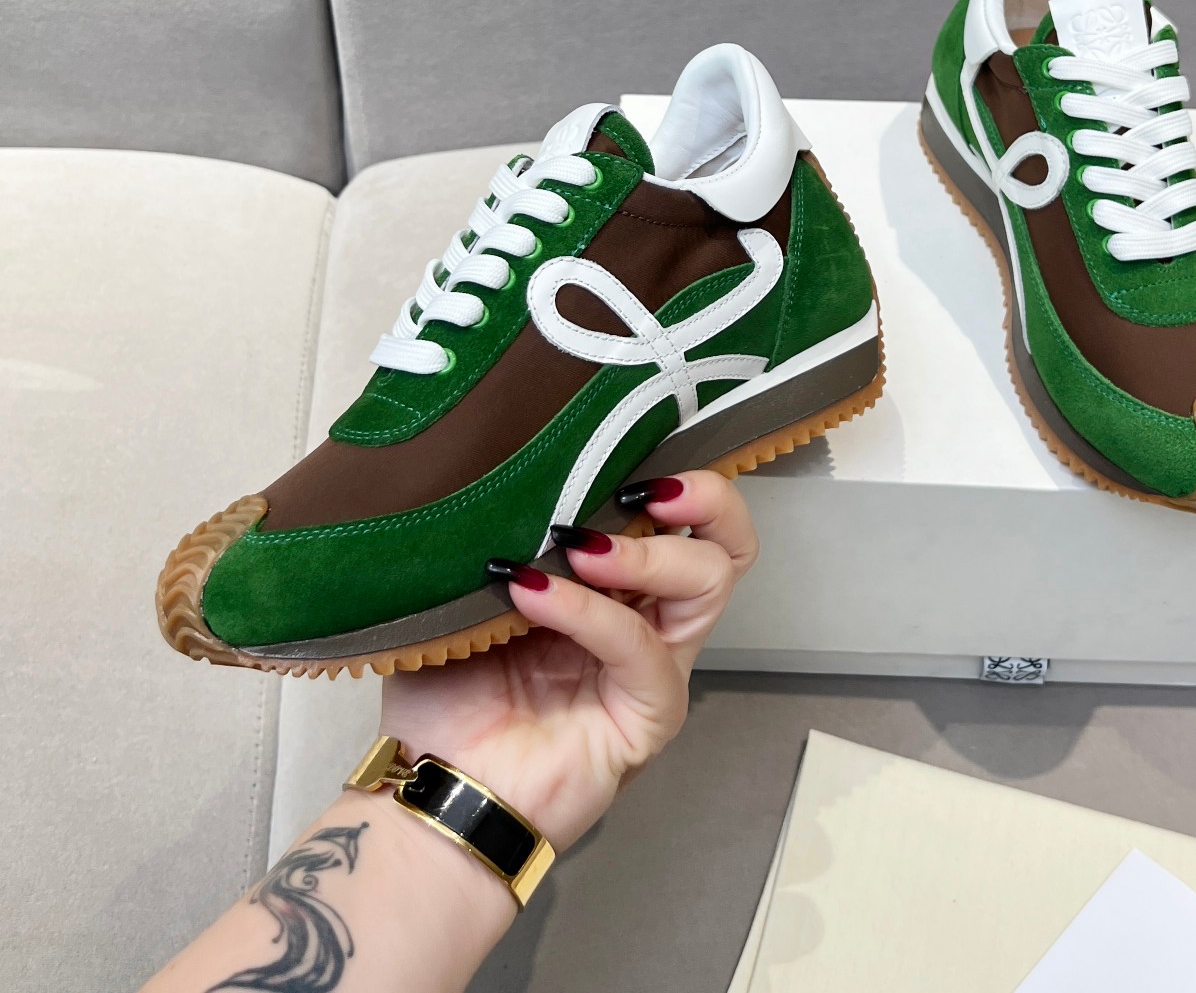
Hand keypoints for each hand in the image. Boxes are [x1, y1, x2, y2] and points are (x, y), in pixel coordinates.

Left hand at [378, 470, 756, 851]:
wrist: (430, 789)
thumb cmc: (446, 694)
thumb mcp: (466, 593)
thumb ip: (498, 536)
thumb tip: (503, 465)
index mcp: (614, 581)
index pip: (685, 515)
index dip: (678, 474)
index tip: (633, 444)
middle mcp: (647, 615)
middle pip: (727, 543)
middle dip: (705, 499)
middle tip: (649, 488)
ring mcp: (653, 664)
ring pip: (707, 583)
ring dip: (648, 553)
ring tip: (582, 547)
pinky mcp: (648, 713)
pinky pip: (639, 648)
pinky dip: (589, 611)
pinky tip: (534, 593)